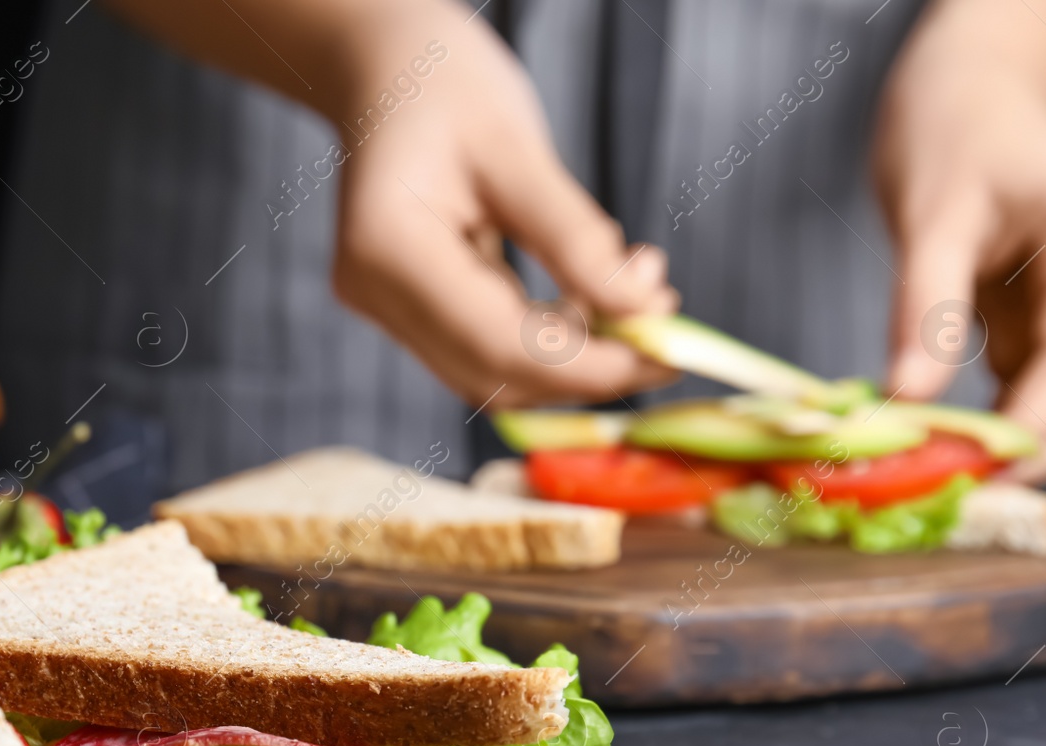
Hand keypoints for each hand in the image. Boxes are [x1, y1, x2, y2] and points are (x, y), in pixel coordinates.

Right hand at [325, 2, 678, 409]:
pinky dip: (550, 336)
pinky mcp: (409, 310)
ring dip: (576, 355)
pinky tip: (596, 296)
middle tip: (669, 331)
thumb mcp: (517, 148)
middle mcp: (376, 293)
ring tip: (641, 296)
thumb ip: (575, 237)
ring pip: (495, 374)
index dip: (588, 367)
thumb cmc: (446, 85)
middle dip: (590, 368)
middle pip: (496, 375)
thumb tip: (641, 309)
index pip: (499, 345)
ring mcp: (387, 307)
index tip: (668, 356)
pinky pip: (488, 347)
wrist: (389, 70)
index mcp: (389, 249)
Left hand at [875, 7, 1045, 484]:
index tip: (981, 474)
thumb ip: (925, 308)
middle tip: (961, 496)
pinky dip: (999, 419)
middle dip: (1036, 451)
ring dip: (1020, 443)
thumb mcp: (930, 214)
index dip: (1036, 427)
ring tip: (949, 481)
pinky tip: (949, 447)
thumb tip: (907, 397)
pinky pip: (1034, 384)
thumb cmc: (953, 128)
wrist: (968, 88)